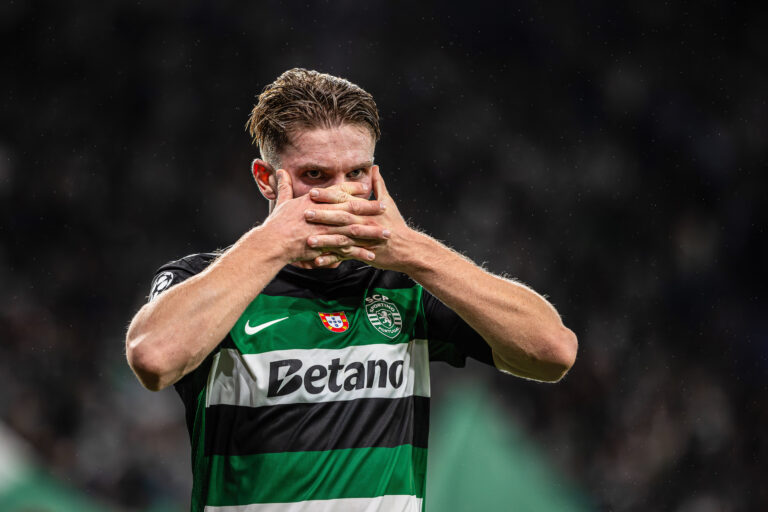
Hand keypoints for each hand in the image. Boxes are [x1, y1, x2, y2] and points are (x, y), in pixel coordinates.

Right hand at [262, 170, 388, 264]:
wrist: (274, 242)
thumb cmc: (277, 223)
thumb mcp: (282, 201)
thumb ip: (285, 186)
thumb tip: (280, 171)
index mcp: (317, 201)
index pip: (340, 191)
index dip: (355, 189)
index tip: (368, 188)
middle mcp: (326, 214)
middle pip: (353, 209)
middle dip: (371, 208)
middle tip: (385, 207)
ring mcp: (328, 231)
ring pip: (355, 230)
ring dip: (372, 231)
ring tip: (387, 233)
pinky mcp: (328, 246)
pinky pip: (347, 250)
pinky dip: (360, 252)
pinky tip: (372, 254)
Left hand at [304, 166, 414, 269]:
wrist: (406, 247)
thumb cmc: (395, 223)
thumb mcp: (388, 202)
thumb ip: (378, 184)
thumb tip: (375, 167)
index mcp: (367, 209)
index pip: (345, 200)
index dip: (329, 196)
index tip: (313, 192)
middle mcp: (364, 223)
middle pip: (341, 218)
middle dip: (323, 215)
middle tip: (304, 213)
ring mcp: (362, 239)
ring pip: (341, 239)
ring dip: (324, 240)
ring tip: (308, 240)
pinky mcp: (362, 253)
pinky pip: (344, 257)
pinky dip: (331, 259)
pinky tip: (316, 260)